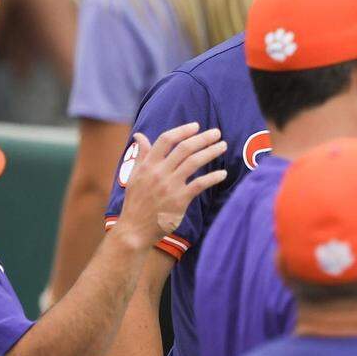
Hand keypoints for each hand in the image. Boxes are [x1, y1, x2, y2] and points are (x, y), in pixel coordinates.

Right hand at [114, 123, 227, 248]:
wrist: (134, 229)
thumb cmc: (136, 202)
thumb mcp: (134, 176)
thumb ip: (141, 155)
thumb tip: (140, 135)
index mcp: (147, 165)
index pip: (166, 139)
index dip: (182, 130)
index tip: (196, 126)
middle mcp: (159, 172)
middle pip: (184, 148)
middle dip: (203, 138)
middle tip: (217, 132)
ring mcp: (170, 186)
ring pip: (194, 162)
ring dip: (211, 152)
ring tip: (222, 146)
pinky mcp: (180, 200)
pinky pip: (200, 184)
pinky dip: (213, 177)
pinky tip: (223, 174)